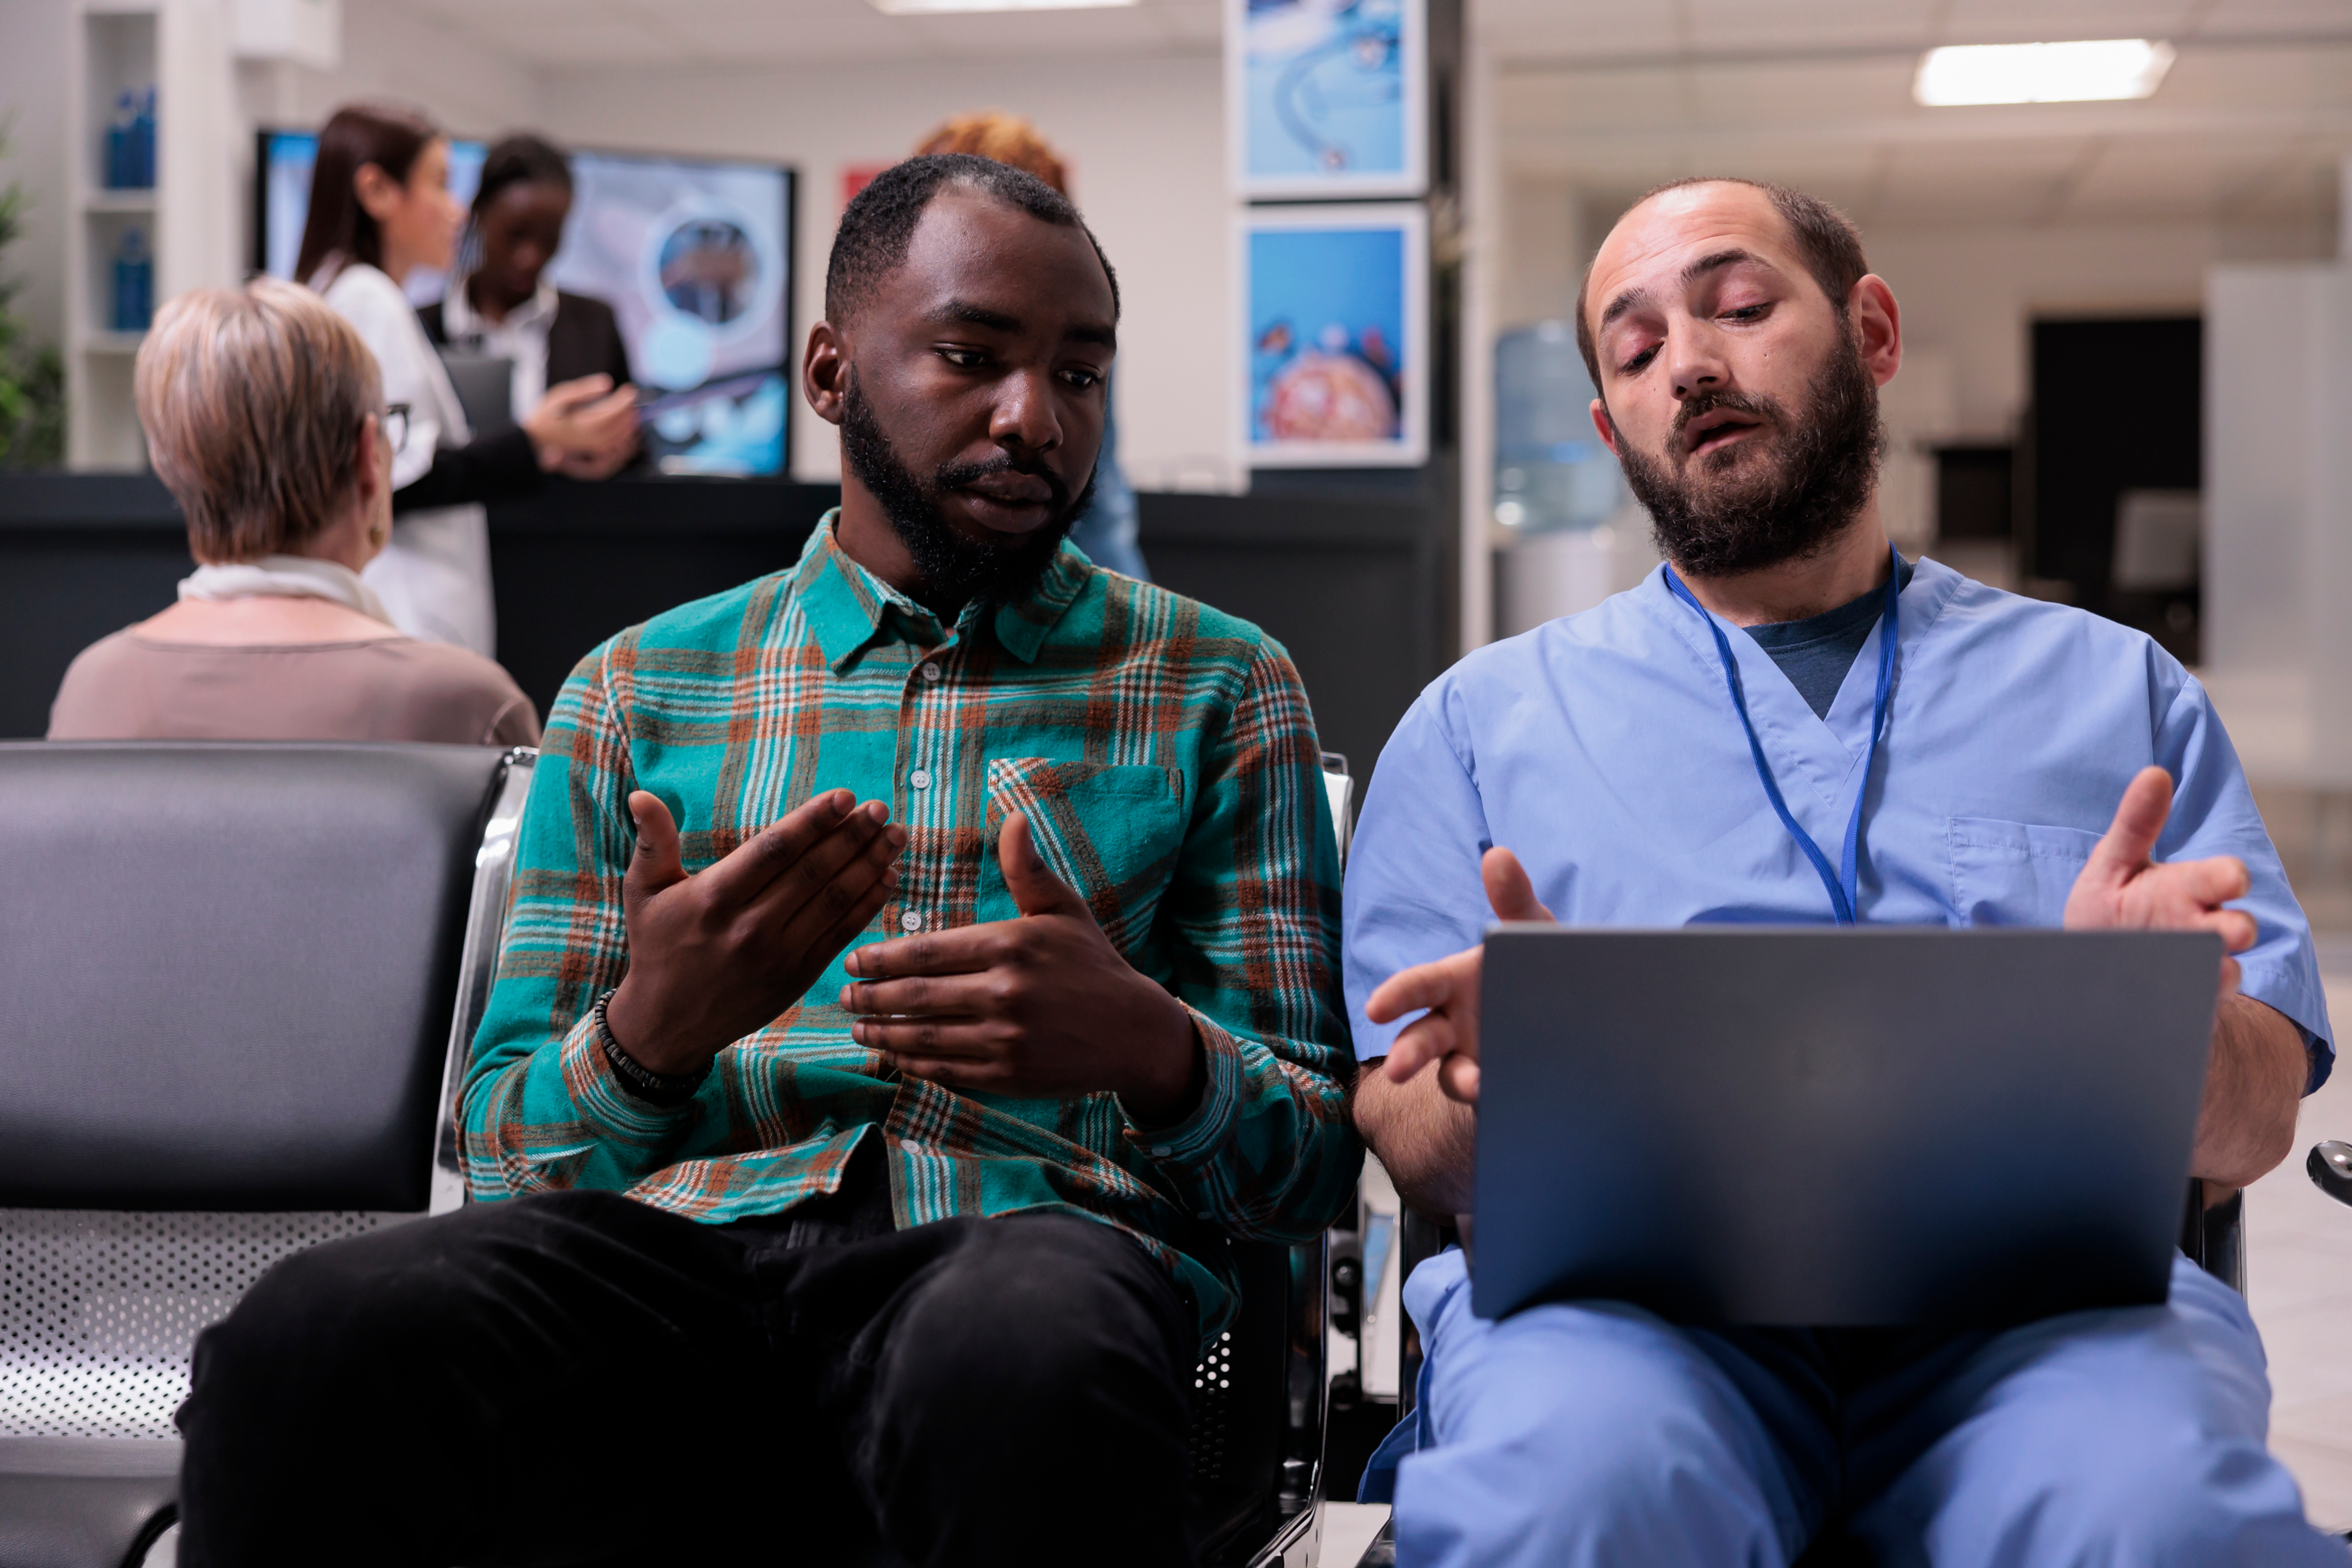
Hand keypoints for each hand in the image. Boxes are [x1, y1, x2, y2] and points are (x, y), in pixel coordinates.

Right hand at [525, 374, 640, 478]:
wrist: (535, 440)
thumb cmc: (545, 415)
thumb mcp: (559, 397)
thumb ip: (583, 390)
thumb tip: (607, 383)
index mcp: (581, 424)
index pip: (610, 413)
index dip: (623, 401)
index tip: (631, 390)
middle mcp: (590, 438)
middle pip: (618, 426)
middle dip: (627, 411)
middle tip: (631, 397)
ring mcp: (593, 447)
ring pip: (620, 437)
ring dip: (629, 422)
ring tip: (631, 408)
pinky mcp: (595, 452)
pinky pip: (616, 445)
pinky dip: (625, 435)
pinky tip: (628, 425)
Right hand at [602, 789, 906, 1075]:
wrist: (667, 1023)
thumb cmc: (657, 946)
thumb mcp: (644, 893)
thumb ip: (652, 842)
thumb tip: (640, 795)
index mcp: (714, 897)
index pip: (775, 850)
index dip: (814, 821)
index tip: (846, 797)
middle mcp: (749, 926)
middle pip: (813, 872)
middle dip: (853, 837)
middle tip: (882, 809)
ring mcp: (778, 955)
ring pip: (834, 901)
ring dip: (870, 865)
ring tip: (895, 836)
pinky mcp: (798, 977)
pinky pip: (841, 934)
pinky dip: (868, 905)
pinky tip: (887, 878)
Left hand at [840, 814, 1202, 1123]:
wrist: (1134, 1032)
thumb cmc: (1092, 963)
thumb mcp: (1064, 909)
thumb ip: (1027, 868)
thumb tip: (1013, 817)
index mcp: (1010, 945)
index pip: (927, 952)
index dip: (882, 957)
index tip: (854, 957)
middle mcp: (1004, 993)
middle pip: (916, 996)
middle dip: (871, 995)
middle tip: (843, 994)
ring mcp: (1006, 1039)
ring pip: (925, 1037)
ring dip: (882, 1033)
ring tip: (856, 1026)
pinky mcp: (1009, 1076)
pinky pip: (947, 1070)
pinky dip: (913, 1064)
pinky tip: (893, 1057)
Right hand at [1369, 848, 1552, 1103]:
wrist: (1581, 1016)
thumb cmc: (1538, 969)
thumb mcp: (1531, 933)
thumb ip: (1514, 899)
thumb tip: (1497, 856)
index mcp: (1454, 983)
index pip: (1418, 986)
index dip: (1397, 996)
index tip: (1377, 1008)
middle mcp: (1454, 1026)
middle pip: (1421, 1040)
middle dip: (1407, 1053)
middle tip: (1398, 1069)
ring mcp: (1474, 1061)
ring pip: (1452, 1076)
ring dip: (1460, 1082)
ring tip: (1475, 1086)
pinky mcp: (1500, 1091)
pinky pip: (1492, 1100)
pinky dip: (1496, 1099)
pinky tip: (1510, 1097)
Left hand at [2064, 765, 2256, 993]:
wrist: (2088, 971)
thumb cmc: (2111, 908)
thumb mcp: (2115, 864)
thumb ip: (2134, 823)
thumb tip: (2154, 773)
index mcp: (2190, 889)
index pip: (2227, 877)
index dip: (2230, 877)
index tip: (2229, 879)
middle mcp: (2201, 930)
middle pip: (2240, 929)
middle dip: (2234, 930)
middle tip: (2222, 933)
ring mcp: (2196, 971)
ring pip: (2224, 975)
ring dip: (2211, 973)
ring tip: (2188, 970)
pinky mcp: (2184, 1007)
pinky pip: (2197, 1011)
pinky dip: (2186, 1005)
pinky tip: (2163, 1001)